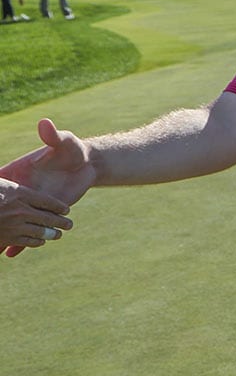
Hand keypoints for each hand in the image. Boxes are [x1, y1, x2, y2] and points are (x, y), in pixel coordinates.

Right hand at [0, 119, 96, 256]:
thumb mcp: (63, 142)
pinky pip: (26, 233)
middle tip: (0, 224)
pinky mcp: (38, 215)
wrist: (86, 164)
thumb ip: (54, 135)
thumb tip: (45, 123)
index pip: (3, 184)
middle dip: (4, 219)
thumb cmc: (71, 150)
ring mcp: (28, 206)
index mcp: (18, 174)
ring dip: (12, 233)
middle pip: (9, 209)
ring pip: (18, 223)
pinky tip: (10, 253)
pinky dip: (19, 244)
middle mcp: (20, 192)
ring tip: (6, 245)